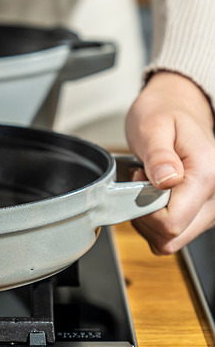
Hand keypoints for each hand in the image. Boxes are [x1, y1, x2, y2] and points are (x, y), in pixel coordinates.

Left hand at [125, 71, 214, 253]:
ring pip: (172, 239)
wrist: (177, 107)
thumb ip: (158, 155)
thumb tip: (166, 180)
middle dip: (145, 217)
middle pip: (173, 236)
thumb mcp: (153, 126)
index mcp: (207, 175)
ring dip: (149, 218)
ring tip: (147, 184)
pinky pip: (173, 233)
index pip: (172, 222)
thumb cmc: (163, 114)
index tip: (139, 181)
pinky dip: (155, 220)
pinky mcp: (201, 211)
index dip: (144, 210)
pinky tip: (152, 194)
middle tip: (141, 182)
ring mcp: (210, 207)